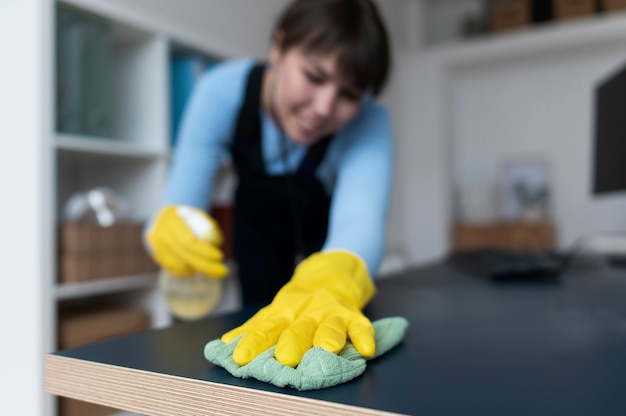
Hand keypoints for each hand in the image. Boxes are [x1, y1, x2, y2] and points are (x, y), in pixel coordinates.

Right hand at [146, 205, 227, 277]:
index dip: (204, 251)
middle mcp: (161, 235)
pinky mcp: (159, 257)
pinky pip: (175, 269)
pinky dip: (188, 269)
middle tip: (223, 271)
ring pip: (181, 265)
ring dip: (198, 267)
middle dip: (206, 265)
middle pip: (184, 255)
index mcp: (172, 220)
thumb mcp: (200, 217)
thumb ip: (208, 228)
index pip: (188, 241)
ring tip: (210, 264)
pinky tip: (196, 265)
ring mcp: (158, 247)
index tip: (220, 256)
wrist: (166, 218)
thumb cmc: (188, 218)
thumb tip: (216, 244)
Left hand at [221, 250, 375, 366]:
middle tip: (285, 358)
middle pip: (298, 328)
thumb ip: (255, 328)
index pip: (266, 329)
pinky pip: (360, 326)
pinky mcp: (352, 315)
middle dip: (292, 342)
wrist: (332, 274)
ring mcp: (330, 312)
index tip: (241, 357)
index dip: (253, 343)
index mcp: (283, 313)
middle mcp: (306, 312)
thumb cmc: (298, 304)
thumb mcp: (275, 311)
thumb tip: (225, 344)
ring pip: (330, 325)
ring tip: (326, 348)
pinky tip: (366, 349)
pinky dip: (364, 336)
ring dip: (328, 336)